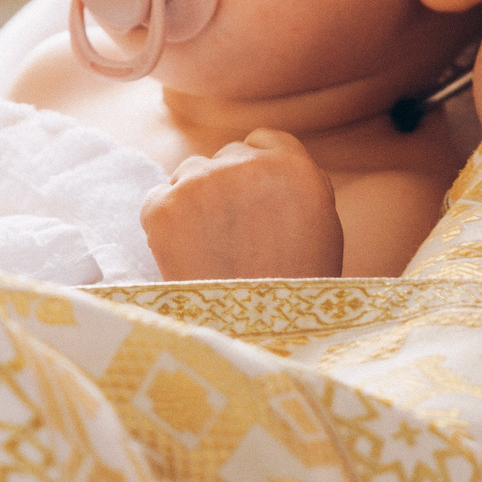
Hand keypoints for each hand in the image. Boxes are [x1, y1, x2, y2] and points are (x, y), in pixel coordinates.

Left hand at [141, 129, 344, 279]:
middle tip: (230, 236)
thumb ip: (297, 186)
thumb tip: (268, 165)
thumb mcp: (323, 228)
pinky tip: (185, 257)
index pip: (262, 141)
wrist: (257, 340)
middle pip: (224, 158)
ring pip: (188, 174)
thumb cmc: (296, 293)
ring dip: (194, 202)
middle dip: (224, 189)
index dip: (256, 169)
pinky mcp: (163, 207)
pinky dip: (165, 225)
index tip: (252, 198)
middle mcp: (245, 164)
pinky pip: (158, 201)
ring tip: (208, 250)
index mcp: (293, 166)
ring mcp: (200, 182)